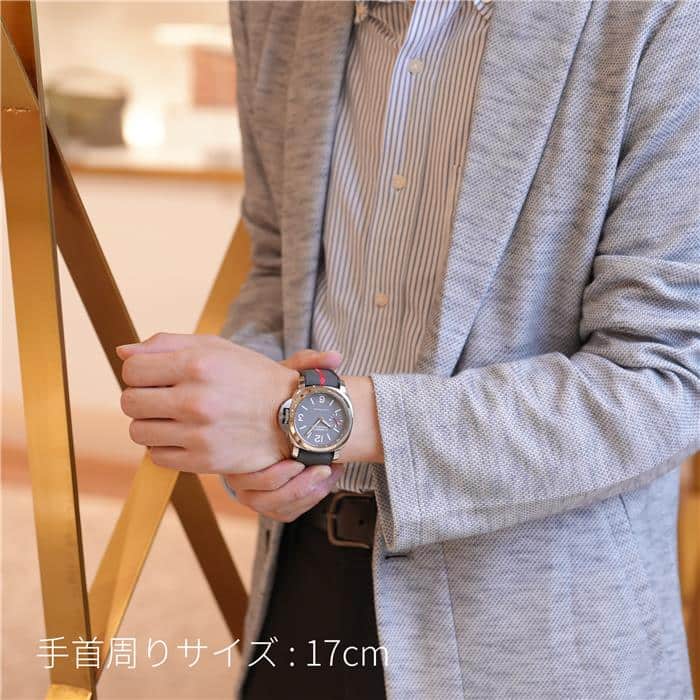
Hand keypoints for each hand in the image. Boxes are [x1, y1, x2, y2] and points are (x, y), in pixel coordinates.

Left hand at [117, 332, 300, 473]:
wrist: (293, 415)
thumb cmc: (250, 377)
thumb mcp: (216, 348)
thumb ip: (166, 344)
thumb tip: (122, 352)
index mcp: (198, 364)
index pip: (132, 369)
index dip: (139, 372)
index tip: (156, 375)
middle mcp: (196, 400)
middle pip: (129, 402)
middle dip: (141, 398)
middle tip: (164, 397)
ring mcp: (199, 434)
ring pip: (138, 431)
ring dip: (151, 424)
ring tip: (175, 417)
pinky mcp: (204, 462)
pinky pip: (157, 457)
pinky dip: (166, 447)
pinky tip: (186, 436)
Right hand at [223, 348, 345, 521]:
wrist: (280, 414)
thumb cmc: (277, 396)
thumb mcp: (287, 378)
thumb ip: (307, 365)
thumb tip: (335, 356)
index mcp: (237, 445)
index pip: (244, 475)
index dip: (276, 475)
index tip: (302, 462)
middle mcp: (239, 471)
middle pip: (258, 499)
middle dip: (296, 488)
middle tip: (322, 467)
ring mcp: (253, 488)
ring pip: (274, 508)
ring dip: (306, 494)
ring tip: (329, 471)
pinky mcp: (271, 499)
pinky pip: (285, 512)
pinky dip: (309, 499)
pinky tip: (328, 478)